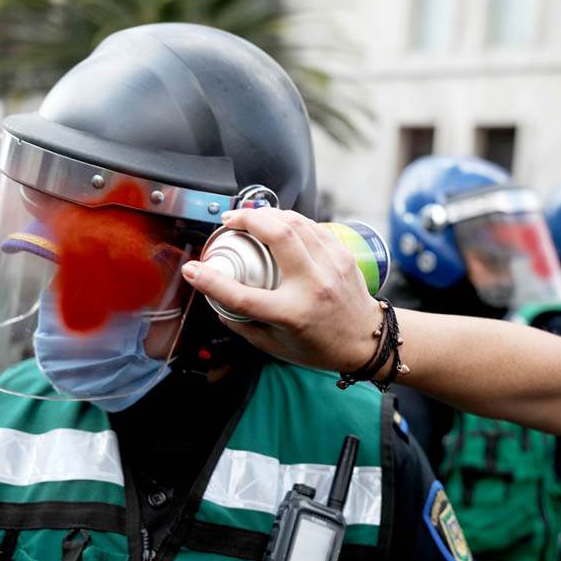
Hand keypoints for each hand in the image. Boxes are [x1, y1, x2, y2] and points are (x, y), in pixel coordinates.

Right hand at [181, 208, 381, 371]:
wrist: (367, 341)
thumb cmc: (321, 347)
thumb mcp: (275, 346)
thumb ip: (242, 325)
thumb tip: (217, 302)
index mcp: (292, 314)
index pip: (243, 295)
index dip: (211, 281)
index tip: (193, 269)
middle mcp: (313, 286)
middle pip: (278, 235)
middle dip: (248, 218)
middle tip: (229, 220)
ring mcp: (331, 266)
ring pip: (296, 222)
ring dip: (268, 213)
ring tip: (250, 217)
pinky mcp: (342, 254)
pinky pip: (312, 226)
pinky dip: (290, 219)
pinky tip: (278, 223)